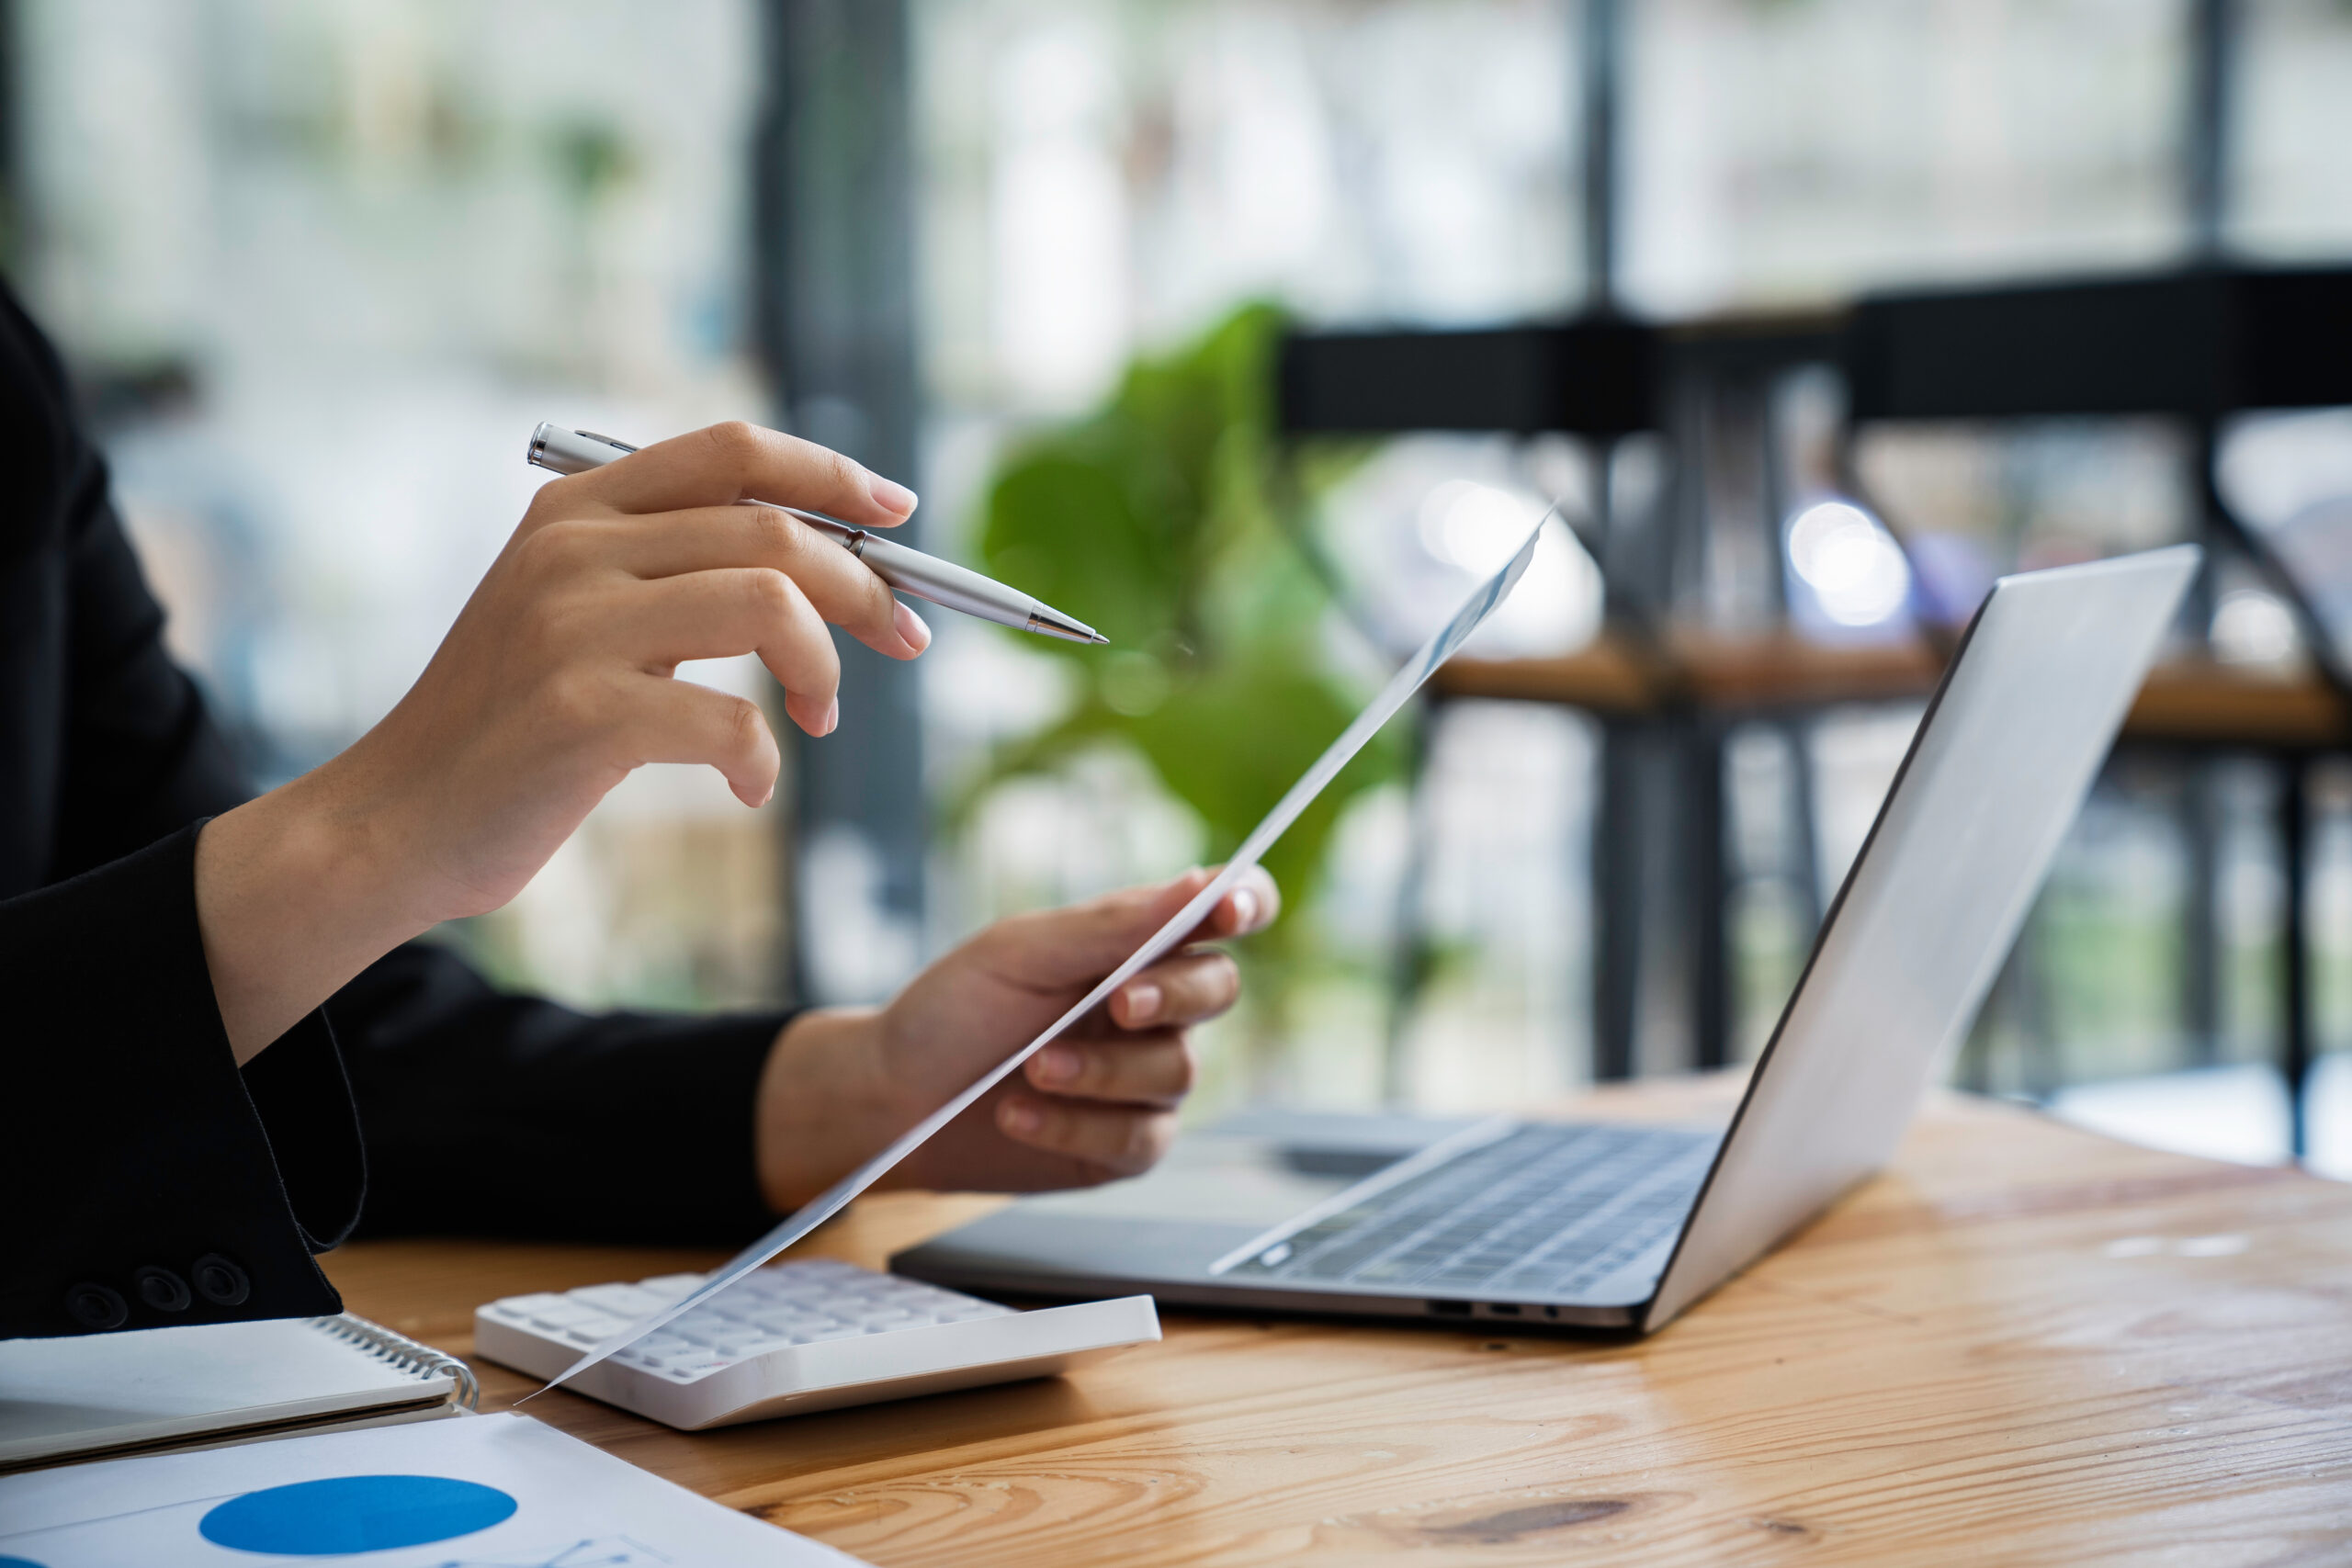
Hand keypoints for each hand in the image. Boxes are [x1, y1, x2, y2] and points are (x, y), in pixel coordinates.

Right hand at [198, 421, 925, 1061]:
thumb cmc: (514, 726)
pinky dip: (764, 758)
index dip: (832, 473)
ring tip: (817, 718)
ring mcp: (574, 626)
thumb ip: (673, 571)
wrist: (397, 819)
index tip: (899, 512)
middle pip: (775, 529)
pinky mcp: (582, 713)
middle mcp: (574, 548)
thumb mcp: (578, 614)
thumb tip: (831, 564)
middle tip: (905, 641)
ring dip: (825, 669)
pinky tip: (747, 786)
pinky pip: (733, 719)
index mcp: (578, 508)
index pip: (732, 449)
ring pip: (771, 604)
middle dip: (867, 587)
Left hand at [754, 865, 1280, 1206]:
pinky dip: (1076, 1124)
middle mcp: (1155, 1008)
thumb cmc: (954, 1010)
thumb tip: (1201, 883)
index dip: (1245, 902)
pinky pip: (1139, 1137)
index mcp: (1135, 943)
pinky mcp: (1126, 1145)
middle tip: (1116, 1003)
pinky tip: (1020, 1114)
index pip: (1220, 911)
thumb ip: (1112, 924)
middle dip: (1173, 994)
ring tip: (1031, 1069)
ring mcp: (1145, 1079)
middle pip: (1219, 989)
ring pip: (1178, 1070)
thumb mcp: (1020, 951)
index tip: (1231, 908)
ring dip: (1103, 1069)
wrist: (894, 1098)